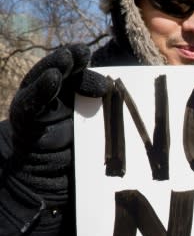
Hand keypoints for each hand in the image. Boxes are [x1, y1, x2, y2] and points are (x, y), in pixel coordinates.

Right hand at [8, 44, 108, 202]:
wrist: (43, 182)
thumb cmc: (76, 159)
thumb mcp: (95, 139)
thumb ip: (105, 121)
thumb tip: (126, 113)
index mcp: (72, 101)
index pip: (78, 79)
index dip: (85, 67)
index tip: (95, 59)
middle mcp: (53, 101)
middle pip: (62, 76)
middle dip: (72, 63)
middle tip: (83, 53)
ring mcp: (37, 109)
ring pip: (45, 83)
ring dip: (56, 68)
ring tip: (67, 58)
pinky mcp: (25, 121)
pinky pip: (31, 104)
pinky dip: (41, 91)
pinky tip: (52, 78)